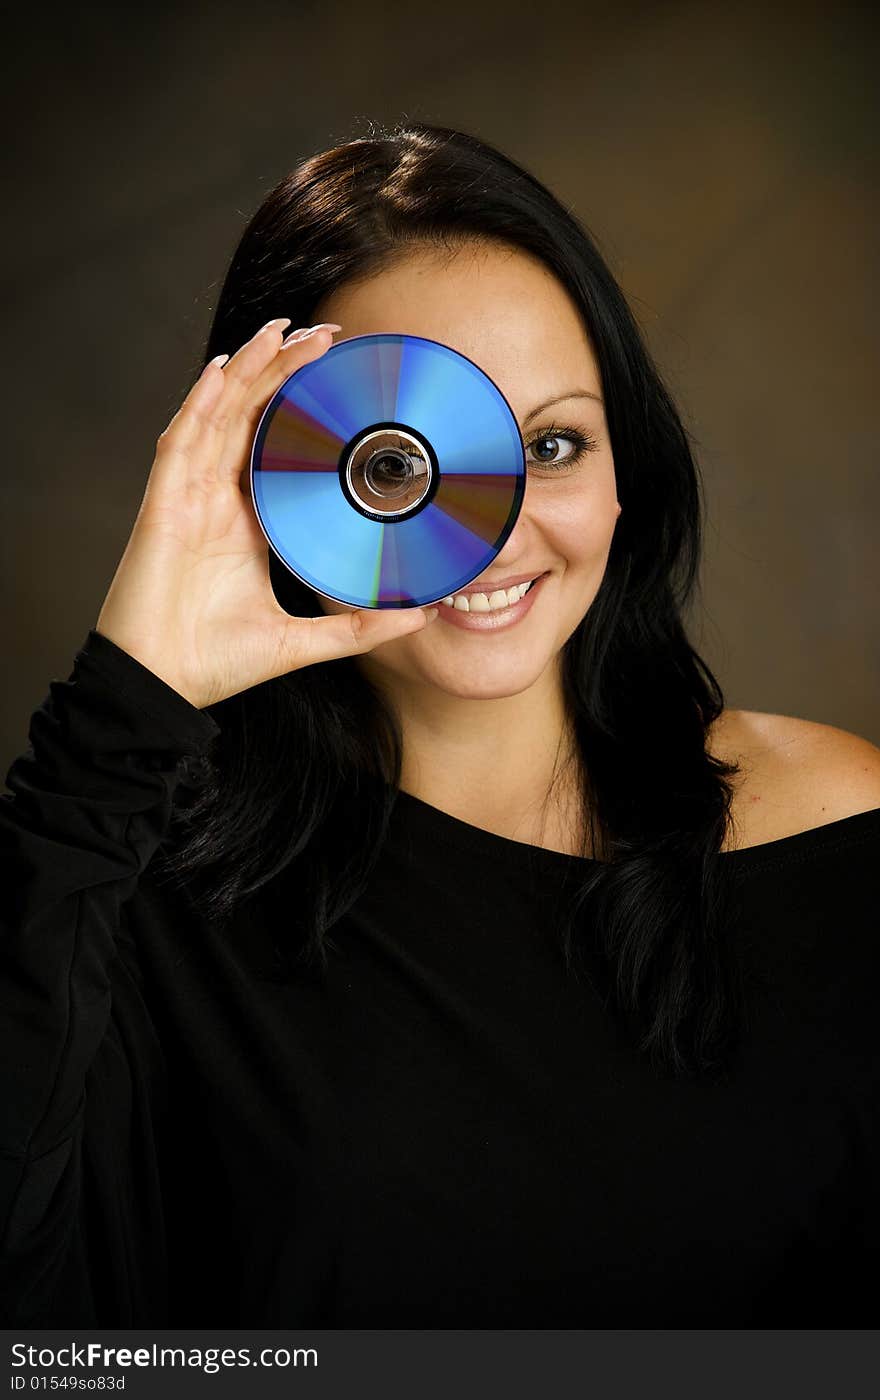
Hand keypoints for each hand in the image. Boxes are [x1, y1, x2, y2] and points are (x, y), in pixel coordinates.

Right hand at [95, 320, 438, 707]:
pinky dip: (199, 403)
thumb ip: (360, 628)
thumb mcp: (304, 641)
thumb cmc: (216, 663)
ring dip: (248, 371)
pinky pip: (180, 443)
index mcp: (245, 524)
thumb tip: (421, 615)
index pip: (273, 447)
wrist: (163, 688)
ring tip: (283, 332)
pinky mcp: (162, 506)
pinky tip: (221, 369)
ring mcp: (186, 499)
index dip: (299, 409)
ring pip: (217, 416)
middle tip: (326, 336)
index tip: (340, 379)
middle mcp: (215, 501)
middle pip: (247, 417)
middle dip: (282, 371)